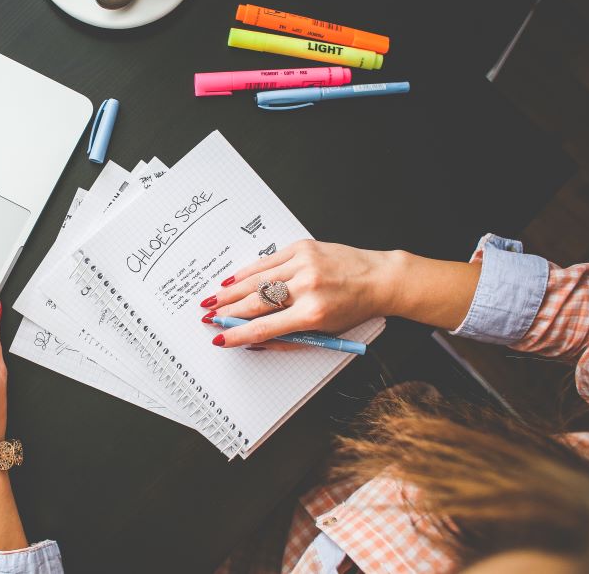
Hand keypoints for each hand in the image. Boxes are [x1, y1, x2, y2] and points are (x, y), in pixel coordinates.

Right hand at [203, 240, 398, 347]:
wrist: (379, 278)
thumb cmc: (354, 308)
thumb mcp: (325, 333)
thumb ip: (287, 339)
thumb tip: (253, 340)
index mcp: (313, 314)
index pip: (264, 327)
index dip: (237, 334)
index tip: (220, 338)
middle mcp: (307, 287)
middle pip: (255, 302)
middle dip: (228, 312)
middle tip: (209, 317)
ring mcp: (304, 264)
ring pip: (256, 280)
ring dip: (230, 292)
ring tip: (212, 300)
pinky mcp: (302, 248)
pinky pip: (267, 261)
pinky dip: (246, 272)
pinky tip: (231, 280)